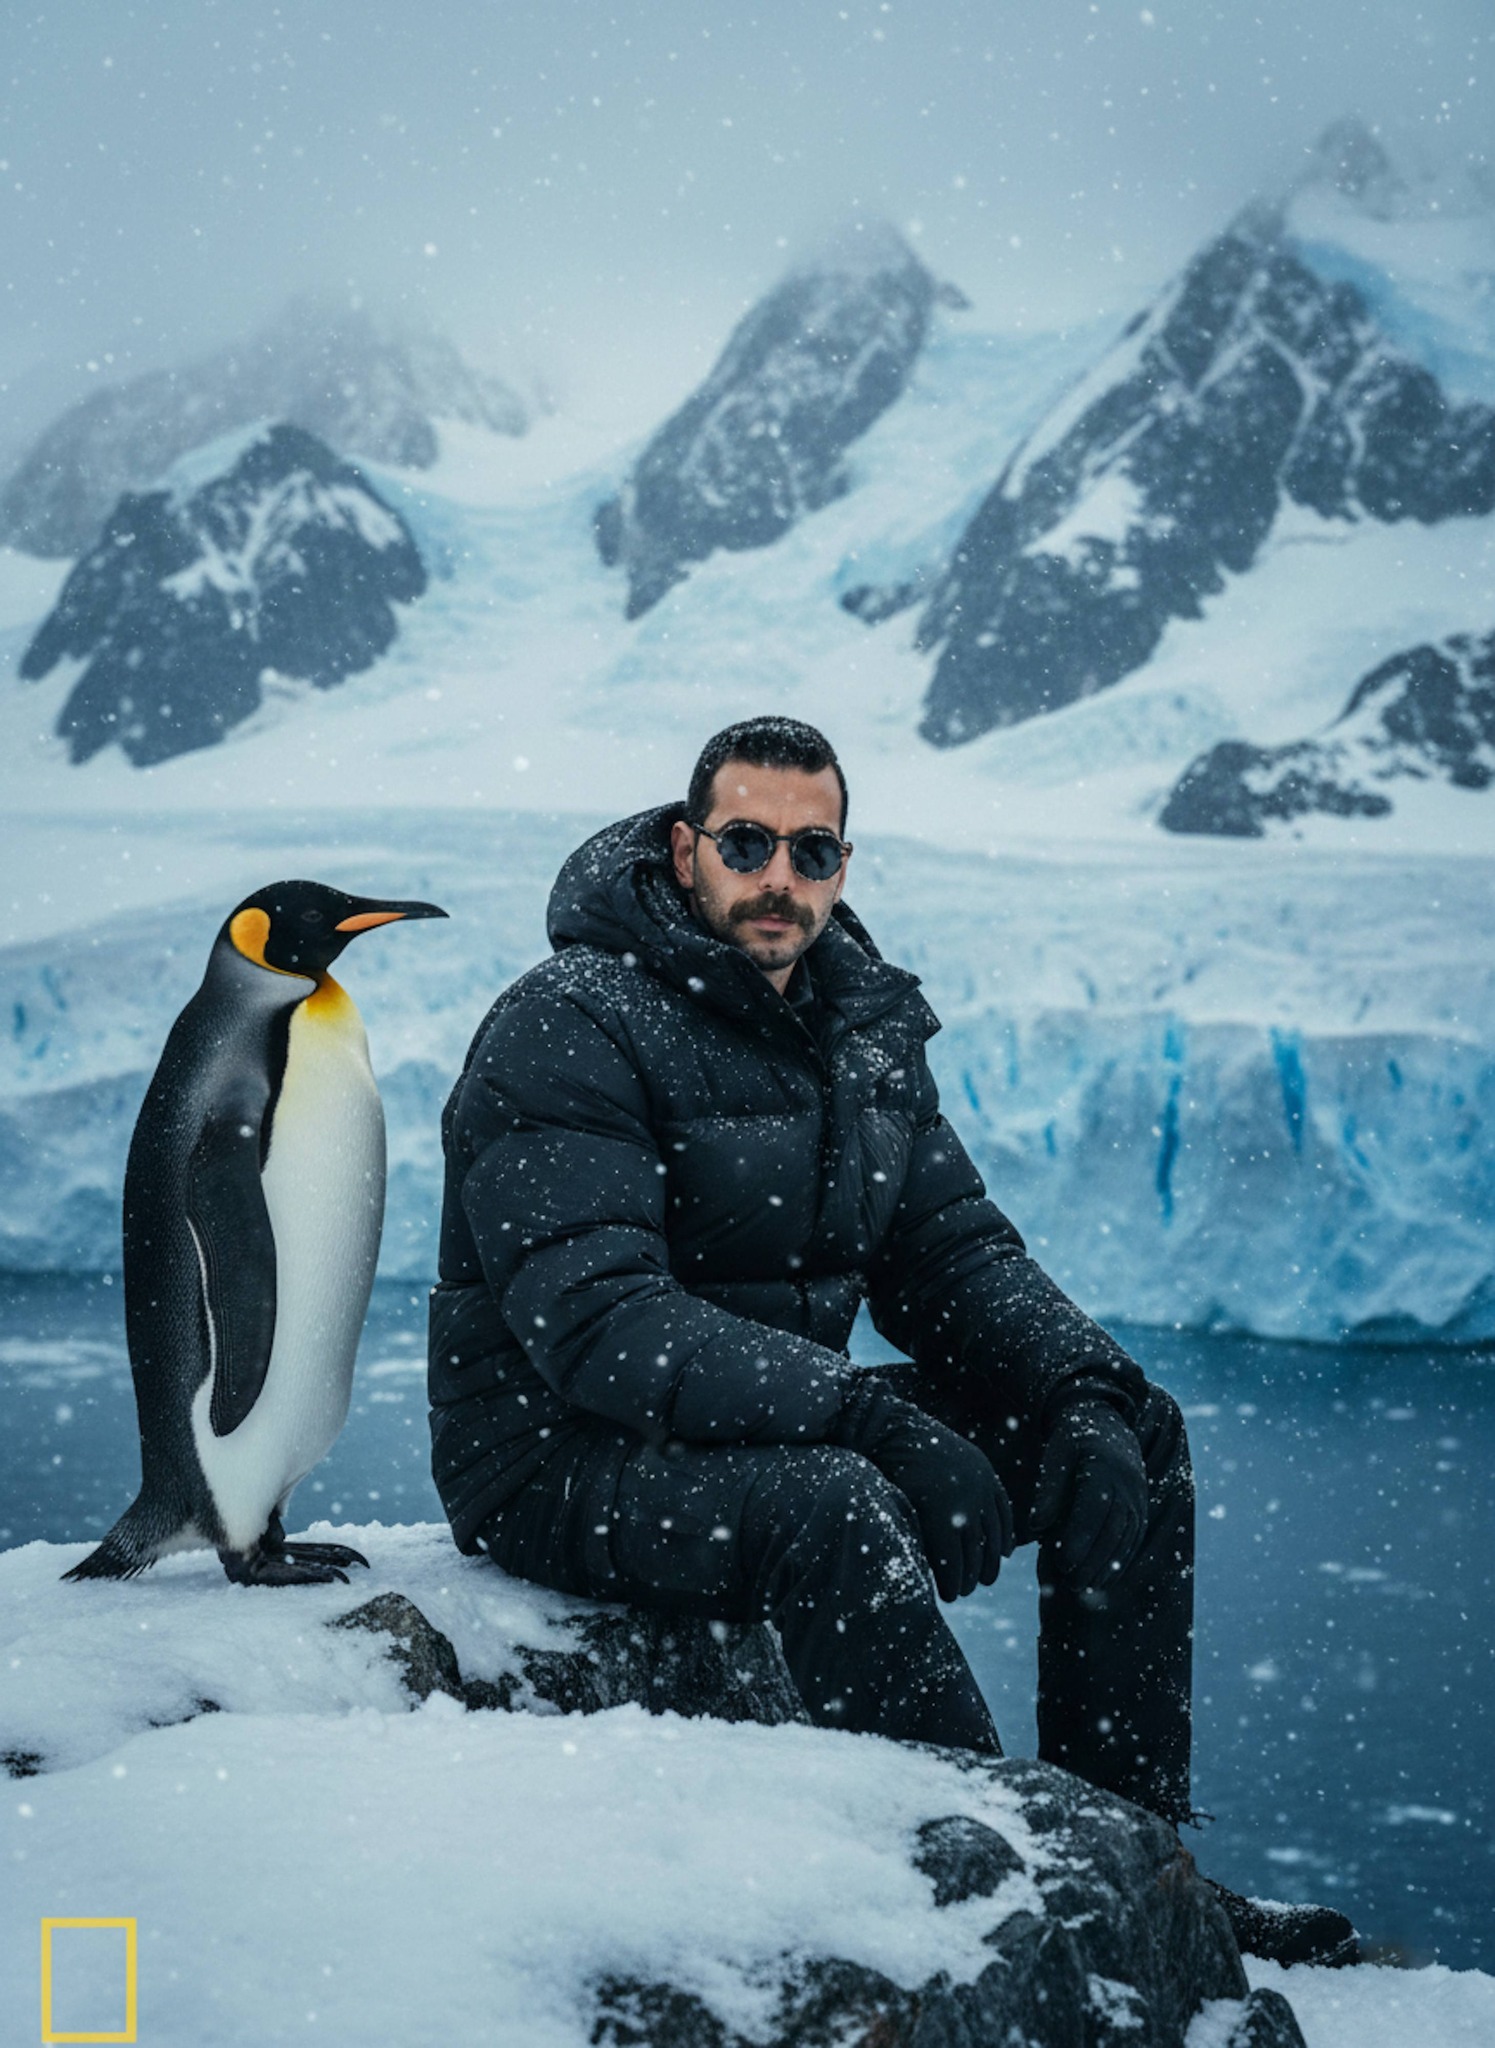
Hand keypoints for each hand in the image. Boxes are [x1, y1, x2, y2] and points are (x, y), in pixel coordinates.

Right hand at [831, 1379, 1013, 1601]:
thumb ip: (961, 1481)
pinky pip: (950, 1558)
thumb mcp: (946, 1457)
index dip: (1003, 1539)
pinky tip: (946, 1590)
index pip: (1003, 1515)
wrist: (886, 1432)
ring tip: (961, 1590)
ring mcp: (960, 1504)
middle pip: (990, 1539)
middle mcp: (979, 1491)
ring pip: (972, 1553)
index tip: (1001, 1554)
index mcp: (983, 1472)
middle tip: (984, 1581)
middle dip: (987, 1565)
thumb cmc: (909, 1445)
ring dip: (969, 1577)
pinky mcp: (939, 1519)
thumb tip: (969, 1513)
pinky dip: (949, 1578)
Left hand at [1030, 1401, 1146, 1591]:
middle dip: (1093, 1560)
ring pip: (1125, 1538)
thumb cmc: (1072, 1443)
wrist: (1107, 1426)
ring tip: (1084, 1588)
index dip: (1080, 1538)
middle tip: (1070, 1583)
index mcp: (1103, 1466)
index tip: (1062, 1562)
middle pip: (1112, 1528)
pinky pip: (1133, 1540)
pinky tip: (1102, 1580)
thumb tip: (1037, 1526)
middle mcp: (1127, 1484)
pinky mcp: (1141, 1511)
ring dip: (1106, 1567)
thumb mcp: (1055, 1457)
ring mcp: (1138, 1499)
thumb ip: (1048, 1490)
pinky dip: (1119, 1562)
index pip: (1094, 1508)